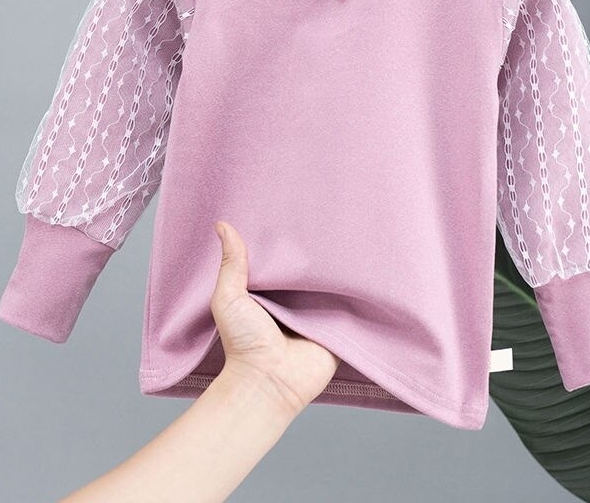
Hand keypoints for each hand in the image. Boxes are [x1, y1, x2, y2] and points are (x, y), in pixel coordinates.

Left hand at [210, 219, 340, 417]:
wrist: (268, 382)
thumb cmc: (243, 344)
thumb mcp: (230, 297)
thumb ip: (231, 264)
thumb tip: (222, 224)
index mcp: (272, 289)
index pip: (285, 257)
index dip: (289, 237)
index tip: (297, 207)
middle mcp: (297, 299)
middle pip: (311, 269)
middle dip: (318, 249)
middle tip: (330, 214)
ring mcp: (319, 313)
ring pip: (333, 283)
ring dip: (340, 268)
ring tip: (353, 232)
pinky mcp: (338, 327)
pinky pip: (351, 305)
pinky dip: (357, 291)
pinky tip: (367, 267)